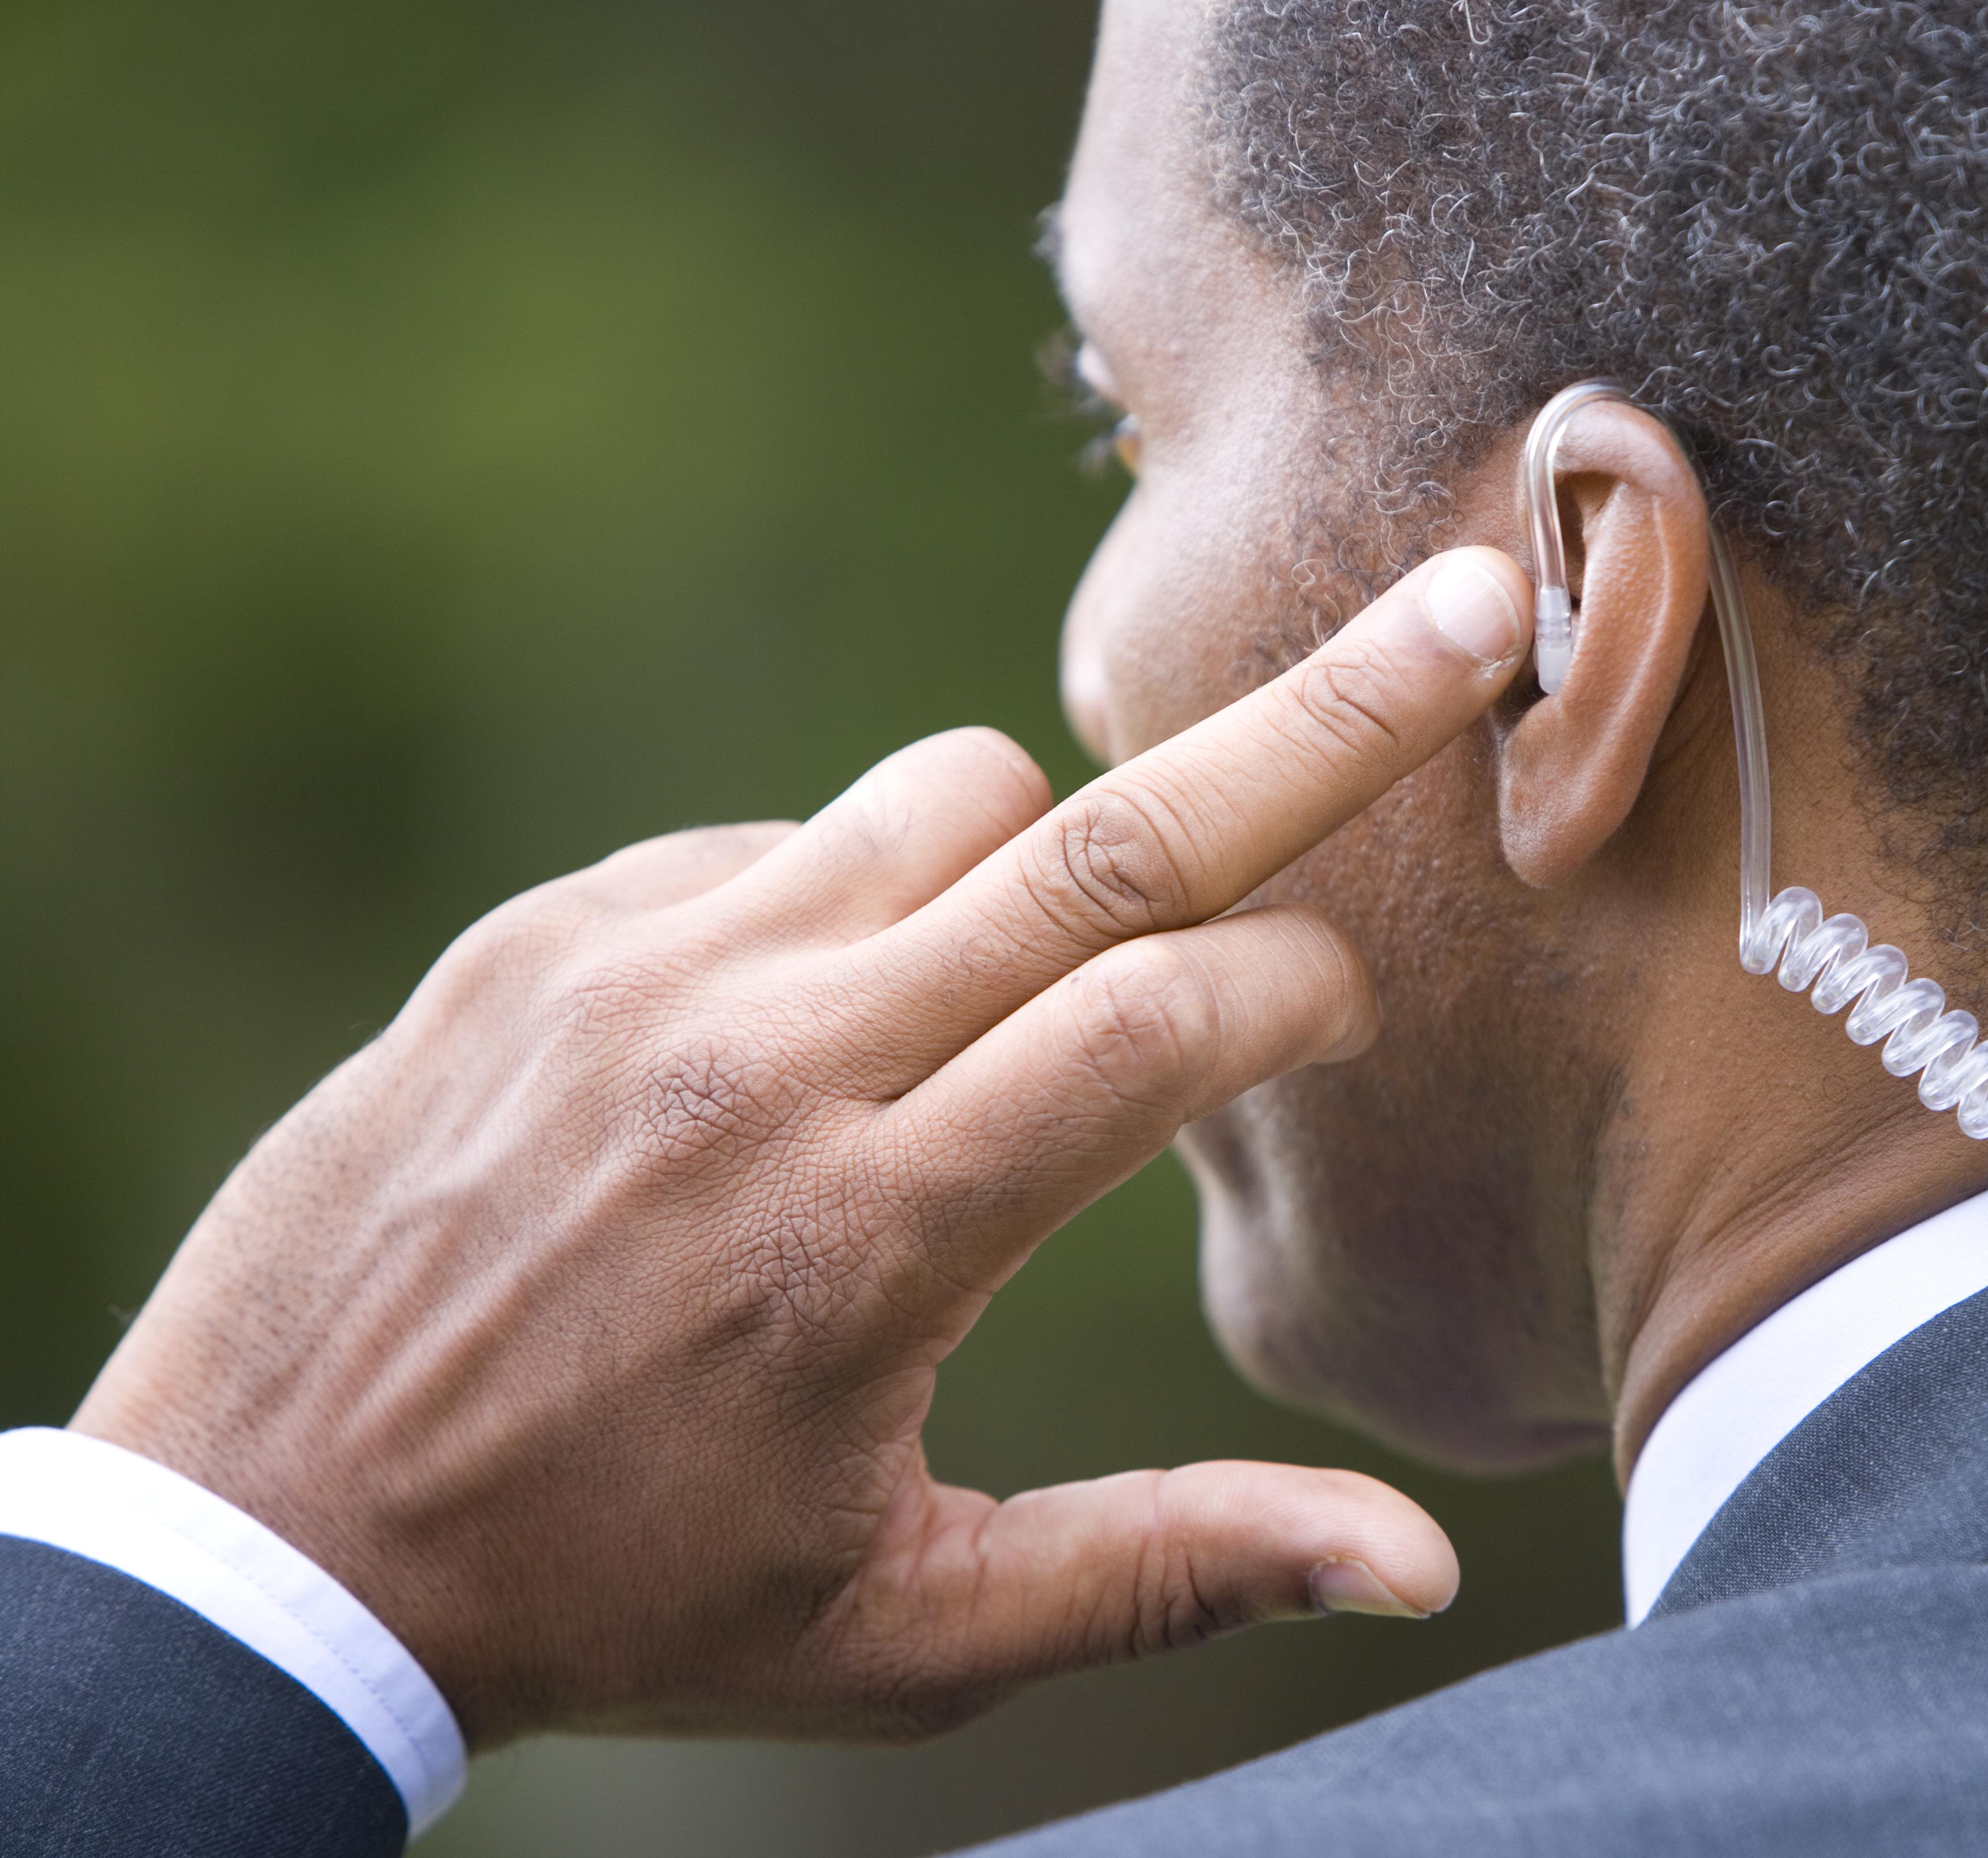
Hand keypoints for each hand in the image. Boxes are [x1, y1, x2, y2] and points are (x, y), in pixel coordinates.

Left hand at [72, 547, 1531, 1747]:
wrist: (273, 1542)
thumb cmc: (621, 1602)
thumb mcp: (905, 1633)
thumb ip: (1170, 1569)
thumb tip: (1418, 1563)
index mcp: (873, 1244)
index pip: (1166, 1029)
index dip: (1306, 996)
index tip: (1344, 1015)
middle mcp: (767, 1066)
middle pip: (1102, 845)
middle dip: (1321, 723)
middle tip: (1463, 604)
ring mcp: (643, 972)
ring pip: (944, 795)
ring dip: (1056, 847)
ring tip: (1032, 975)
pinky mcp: (546, 933)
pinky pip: (780, 838)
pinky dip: (863, 893)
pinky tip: (823, 1032)